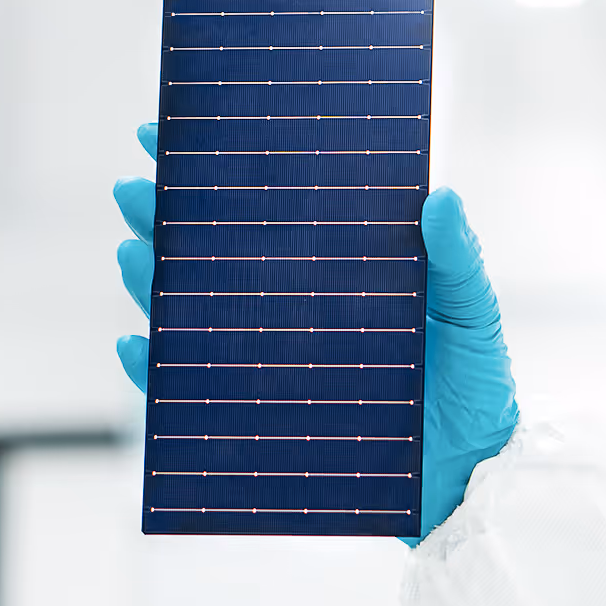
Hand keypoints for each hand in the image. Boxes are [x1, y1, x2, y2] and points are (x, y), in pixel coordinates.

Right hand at [114, 123, 518, 542]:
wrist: (471, 471)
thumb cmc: (473, 380)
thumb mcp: (471, 310)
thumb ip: (456, 257)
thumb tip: (439, 196)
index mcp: (330, 264)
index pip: (264, 208)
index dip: (215, 171)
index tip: (171, 134)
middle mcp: (288, 304)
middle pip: (209, 252)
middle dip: (162, 216)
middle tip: (135, 190)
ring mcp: (267, 358)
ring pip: (187, 312)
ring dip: (148, 282)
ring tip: (132, 253)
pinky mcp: (256, 412)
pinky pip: (190, 391)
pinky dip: (154, 370)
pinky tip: (137, 343)